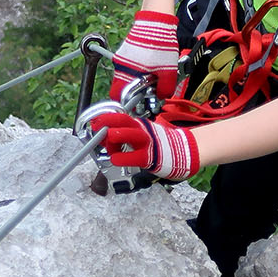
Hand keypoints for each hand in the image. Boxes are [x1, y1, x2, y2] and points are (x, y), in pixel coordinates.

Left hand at [86, 108, 200, 180]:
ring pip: (130, 136)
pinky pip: (134, 157)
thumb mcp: (141, 135)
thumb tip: (103, 138)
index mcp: (138, 125)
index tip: (94, 121)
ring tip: (108, 138)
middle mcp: (142, 131)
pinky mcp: (150, 157)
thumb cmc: (158, 145)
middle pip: (123, 123)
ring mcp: (147, 143)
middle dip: (108, 124)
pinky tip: (115, 159)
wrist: (183, 152)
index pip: (120, 118)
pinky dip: (123, 158)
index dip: (105, 118)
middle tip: (97, 128)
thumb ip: (124, 136)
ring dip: (117, 136)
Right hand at [109, 9, 179, 102]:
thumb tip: (161, 97)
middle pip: (121, 88)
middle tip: (147, 92)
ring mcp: (122, 58)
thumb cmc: (160, 45)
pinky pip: (128, 67)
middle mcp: (120, 67)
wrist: (156, 22)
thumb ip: (165, 89)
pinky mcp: (125, 51)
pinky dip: (137, 70)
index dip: (128, 103)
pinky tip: (150, 66)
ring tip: (151, 77)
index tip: (140, 103)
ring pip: (124, 77)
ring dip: (136, 81)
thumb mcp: (169, 71)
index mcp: (127, 74)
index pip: (117, 96)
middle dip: (133, 93)